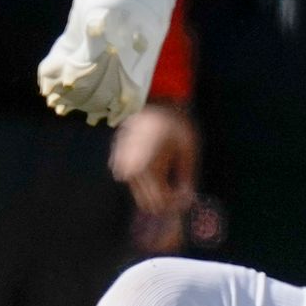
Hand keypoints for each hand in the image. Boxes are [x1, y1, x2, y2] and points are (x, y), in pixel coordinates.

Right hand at [111, 102, 197, 219]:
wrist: (149, 102)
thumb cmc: (173, 123)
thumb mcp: (188, 149)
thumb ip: (187, 177)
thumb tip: (187, 198)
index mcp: (148, 169)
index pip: (161, 203)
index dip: (177, 203)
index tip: (188, 195)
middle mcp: (130, 172)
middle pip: (148, 203)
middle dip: (167, 201)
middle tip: (181, 189)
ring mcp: (121, 168)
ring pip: (140, 195)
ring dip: (157, 191)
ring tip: (171, 176)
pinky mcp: (117, 163)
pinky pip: (134, 183)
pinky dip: (147, 181)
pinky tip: (157, 167)